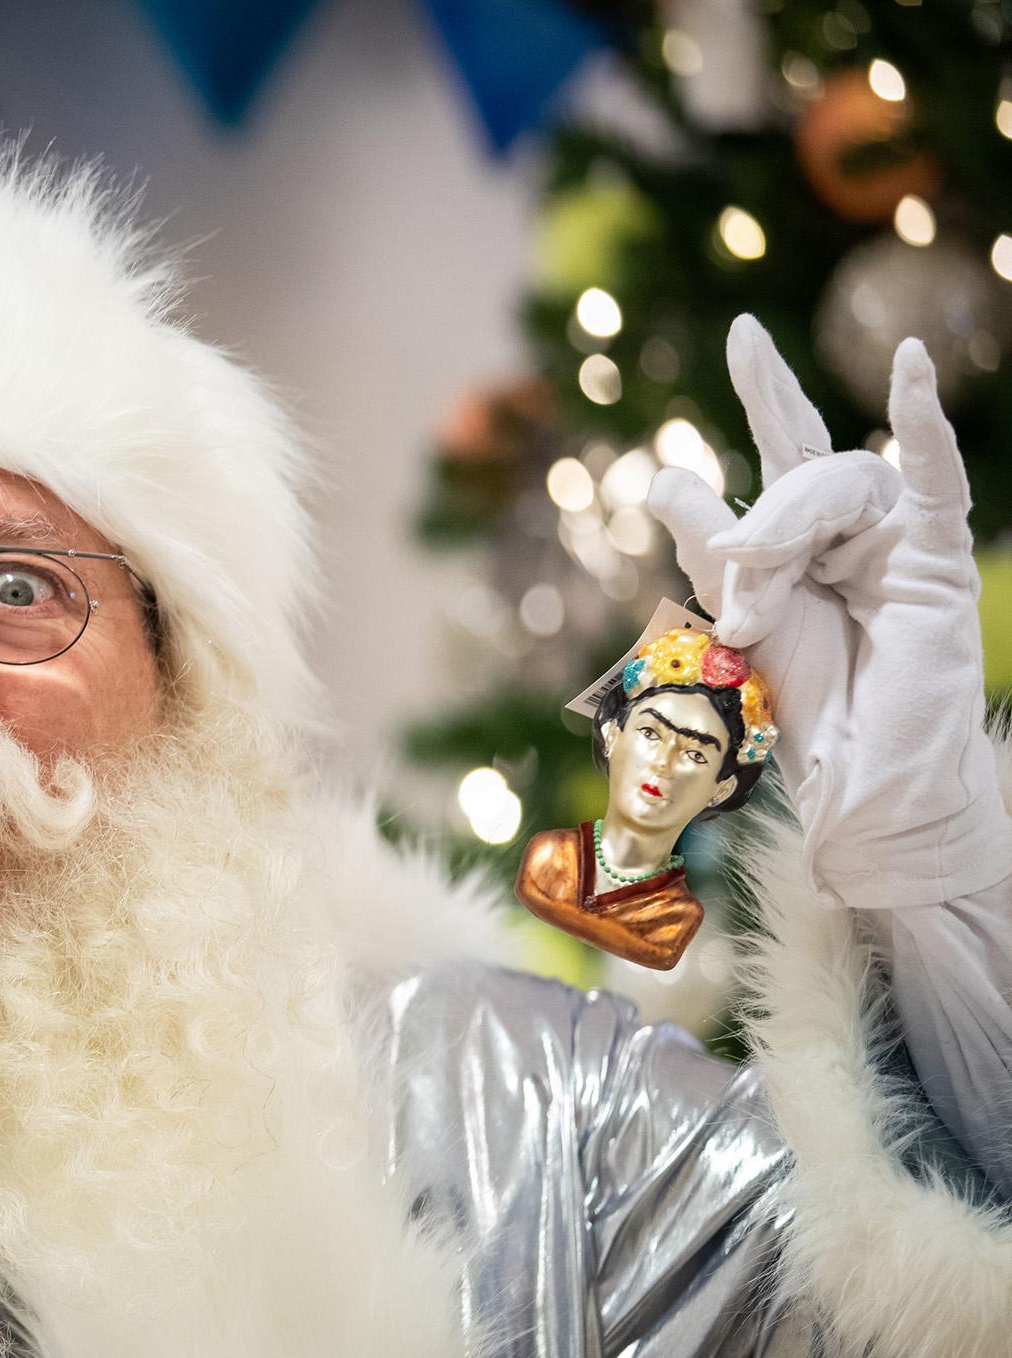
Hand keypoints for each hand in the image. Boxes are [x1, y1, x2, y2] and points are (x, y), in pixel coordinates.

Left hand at [649, 314, 1011, 908]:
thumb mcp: (739, 616)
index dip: (765, 388)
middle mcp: (852, 529)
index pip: (782, 449)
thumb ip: (710, 544)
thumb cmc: (805, 708)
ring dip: (785, 533)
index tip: (744, 333)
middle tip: (740, 435)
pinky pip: (935, 482)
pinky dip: (924, 427)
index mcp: (802, 537)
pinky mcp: (936, 564)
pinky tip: (912, 370)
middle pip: (801, 465)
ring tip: (755, 599)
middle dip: (767, 454)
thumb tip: (661, 476)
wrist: (859, 786)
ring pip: (838, 486)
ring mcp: (897, 542)